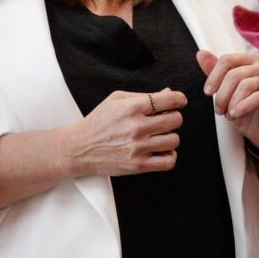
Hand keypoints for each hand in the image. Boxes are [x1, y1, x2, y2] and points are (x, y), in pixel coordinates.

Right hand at [68, 88, 185, 177]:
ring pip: (174, 140)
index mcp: (132, 108)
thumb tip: (168, 92)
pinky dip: (169, 156)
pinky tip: (160, 151)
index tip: (179, 102)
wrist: (80, 148)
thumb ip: (144, 95)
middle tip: (164, 120)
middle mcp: (137, 127)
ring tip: (159, 136)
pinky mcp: (138, 165)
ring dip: (170, 137)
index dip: (179, 99)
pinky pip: (169, 161)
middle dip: (173, 118)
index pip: (170, 100)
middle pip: (176, 120)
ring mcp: (138, 147)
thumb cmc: (98, 122)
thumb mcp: (116, 100)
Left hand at [196, 50, 258, 155]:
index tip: (208, 92)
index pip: (228, 60)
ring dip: (231, 103)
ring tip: (229, 114)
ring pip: (246, 85)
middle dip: (222, 95)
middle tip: (219, 110)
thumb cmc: (246, 109)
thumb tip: (201, 54)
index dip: (214, 76)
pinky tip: (235, 114)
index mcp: (252, 60)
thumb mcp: (226, 90)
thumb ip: (215, 71)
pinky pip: (258, 97)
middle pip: (235, 74)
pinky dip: (242, 107)